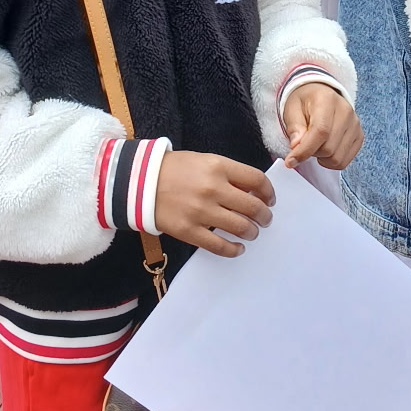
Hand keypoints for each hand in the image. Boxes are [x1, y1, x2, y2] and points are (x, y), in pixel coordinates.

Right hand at [155, 152, 274, 257]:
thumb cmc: (176, 169)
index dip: (268, 192)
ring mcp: (201, 211)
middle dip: (264, 216)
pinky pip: (219, 246)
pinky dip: (234, 250)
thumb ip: (229, 174)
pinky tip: (238, 248)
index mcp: (218, 167)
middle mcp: (213, 189)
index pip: (256, 181)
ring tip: (251, 233)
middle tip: (265, 220)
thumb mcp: (205, 161)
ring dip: (252, 232)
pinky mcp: (189, 231)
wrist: (140, 182)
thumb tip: (253, 191)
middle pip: (253, 207)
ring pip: (240, 228)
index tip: (270, 200)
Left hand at [282, 82, 362, 170]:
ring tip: (315, 145)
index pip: (320, 131)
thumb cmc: (305, 102)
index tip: (291, 161)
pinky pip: (344, 161)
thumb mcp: (291, 109)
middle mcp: (346, 111)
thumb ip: (294, 127)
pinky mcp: (359, 136)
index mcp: (327, 100)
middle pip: (328, 148)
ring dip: (321, 158)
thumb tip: (296, 146)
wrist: (320, 95)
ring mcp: (355, 125)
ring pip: (337, 158)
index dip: (304, 150)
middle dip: (311, 152)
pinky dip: (331, 161)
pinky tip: (325, 149)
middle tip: (303, 143)